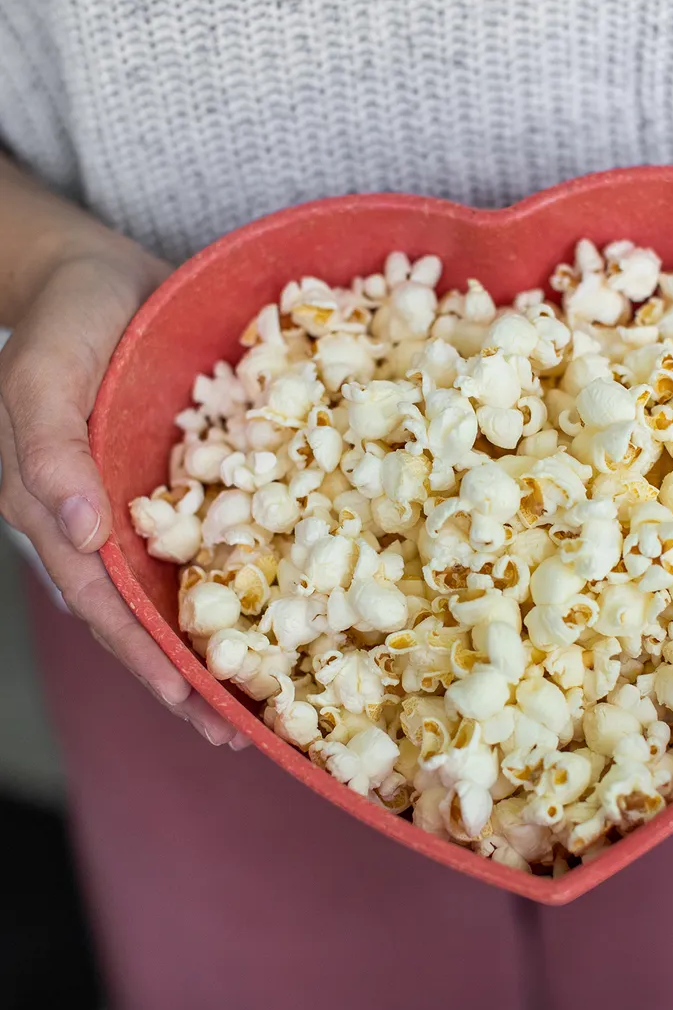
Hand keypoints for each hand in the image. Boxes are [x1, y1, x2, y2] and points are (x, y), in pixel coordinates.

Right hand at [0, 251, 247, 747]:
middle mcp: (114, 525)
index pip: (108, 607)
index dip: (150, 661)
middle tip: (250, 732)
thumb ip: (48, 453)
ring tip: (279, 691)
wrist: (99, 277)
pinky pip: (228, 533)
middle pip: (153, 617)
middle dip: (197, 677)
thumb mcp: (39, 379)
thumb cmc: (62, 325)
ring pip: (192, 588)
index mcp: (66, 517)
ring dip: (230, 641)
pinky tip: (297, 598)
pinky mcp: (198, 477)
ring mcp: (157, 506)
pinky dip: (253, 573)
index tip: (198, 710)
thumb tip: (82, 532)